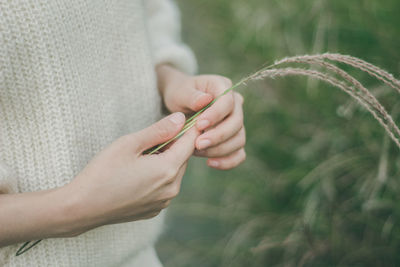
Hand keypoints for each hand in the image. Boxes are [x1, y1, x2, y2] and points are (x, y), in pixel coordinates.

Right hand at [66, 112, 198, 233]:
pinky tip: (138, 174)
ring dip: (166, 160)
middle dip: (174, 144)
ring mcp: (163, 202)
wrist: (81, 208)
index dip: (190, 128)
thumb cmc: (102, 172)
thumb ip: (159, 130)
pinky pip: (165, 187)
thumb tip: (181, 119)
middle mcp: (171, 188)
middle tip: (154, 136)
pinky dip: (159, 176)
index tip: (188, 118)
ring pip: (174, 173)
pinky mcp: (154, 210)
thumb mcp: (129, 143)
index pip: (190, 143)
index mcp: (168, 170)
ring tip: (142, 155)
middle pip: (183, 158)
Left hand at [157, 64, 245, 169]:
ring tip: (197, 151)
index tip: (199, 125)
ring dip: (219, 149)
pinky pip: (239, 154)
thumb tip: (205, 100)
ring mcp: (236, 123)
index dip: (216, 115)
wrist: (179, 104)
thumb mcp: (179, 92)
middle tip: (198, 144)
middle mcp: (235, 104)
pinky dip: (227, 161)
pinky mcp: (233, 139)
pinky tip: (210, 163)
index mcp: (224, 87)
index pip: (228, 102)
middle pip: (237, 123)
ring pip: (239, 140)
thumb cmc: (179, 94)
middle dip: (218, 136)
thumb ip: (191, 96)